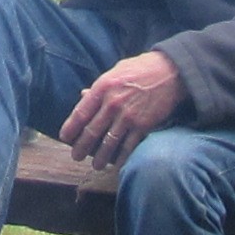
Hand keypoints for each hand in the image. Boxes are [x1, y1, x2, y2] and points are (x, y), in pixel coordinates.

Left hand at [59, 50, 183, 165]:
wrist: (170, 72)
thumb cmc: (141, 69)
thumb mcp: (115, 71)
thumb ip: (99, 86)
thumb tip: (82, 95)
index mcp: (103, 87)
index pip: (81, 112)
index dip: (71, 128)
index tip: (64, 138)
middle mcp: (113, 103)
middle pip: (91, 131)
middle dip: (81, 147)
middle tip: (76, 156)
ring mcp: (128, 116)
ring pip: (108, 143)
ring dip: (100, 157)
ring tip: (95, 165)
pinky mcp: (143, 125)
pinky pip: (128, 146)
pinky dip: (121, 157)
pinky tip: (116, 164)